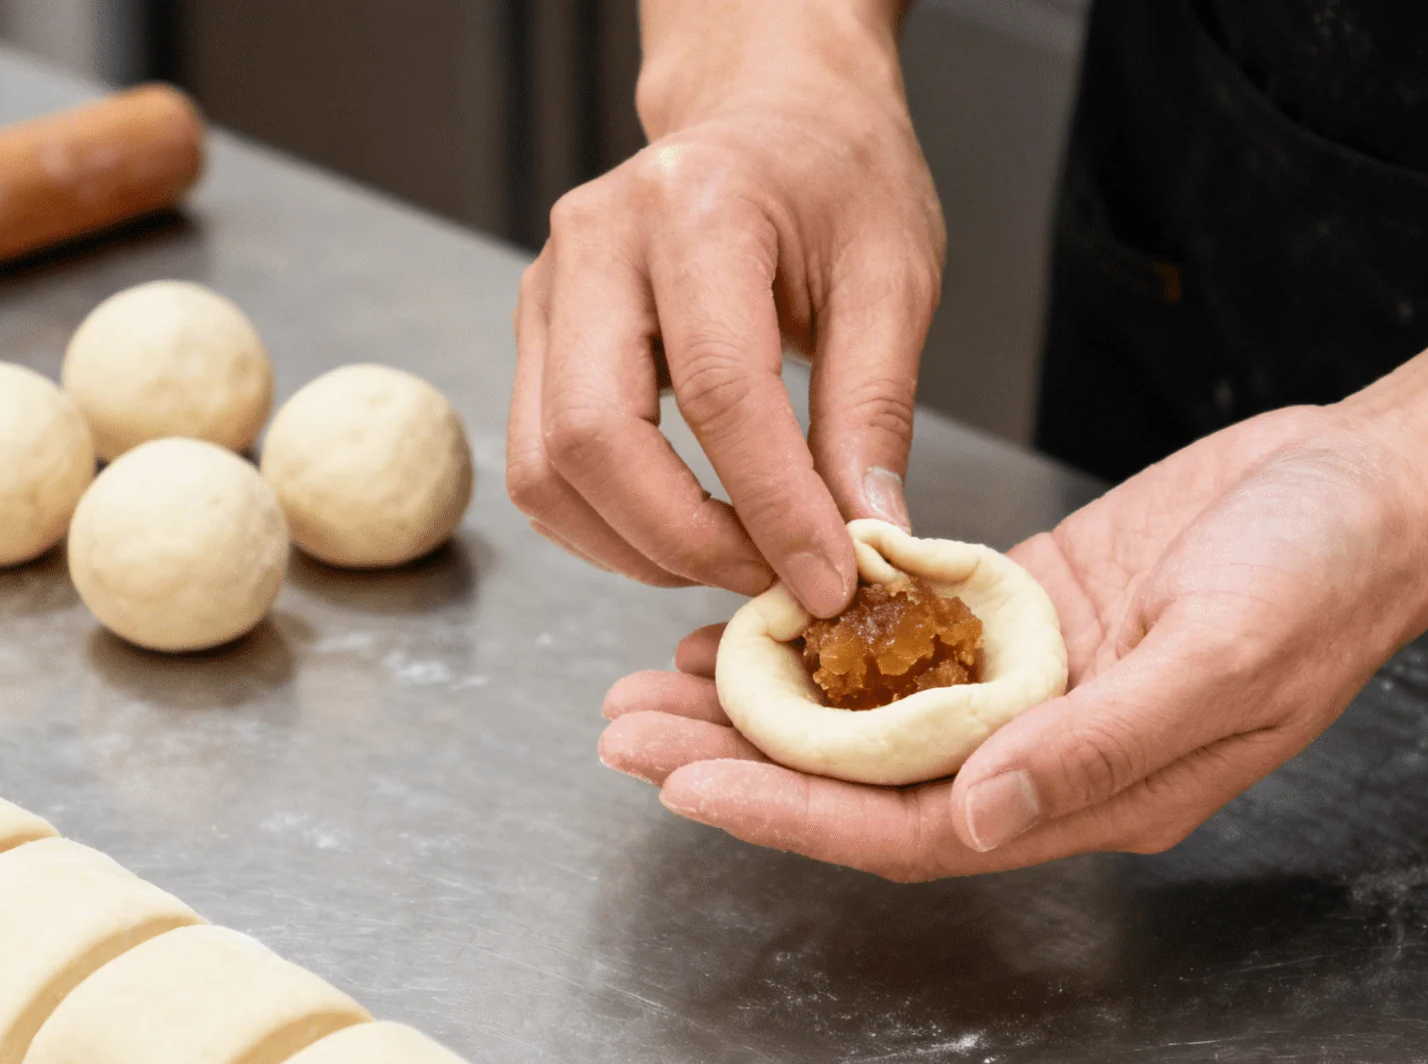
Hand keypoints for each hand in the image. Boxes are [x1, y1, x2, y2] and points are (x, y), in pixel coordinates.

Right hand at [506, 2, 941, 617]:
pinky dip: (610, 530)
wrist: (768, 116)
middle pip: (595, 438)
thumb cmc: (835, 179)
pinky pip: (543, 470)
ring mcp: (546, 292)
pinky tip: (688, 534)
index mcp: (694, 208)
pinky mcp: (534, 340)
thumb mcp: (893, 275)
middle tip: (773, 582)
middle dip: (686, 542)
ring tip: (738, 562)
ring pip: (548, 470)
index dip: (775, 508)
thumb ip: (875, 409)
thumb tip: (870, 538)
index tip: (831, 580)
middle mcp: (594, 244)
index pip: (718, 391)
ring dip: (640, 550)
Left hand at [597, 407, 1427, 878]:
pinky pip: (904, 635)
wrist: (1381, 488)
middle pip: (861, 780)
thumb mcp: (1223, 657)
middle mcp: (1045, 757)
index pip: (907, 830)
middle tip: (620, 733)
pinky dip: (826, 625)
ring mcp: (1034, 686)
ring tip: (650, 682)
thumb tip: (975, 812)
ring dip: (762, 697)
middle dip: (738, 761)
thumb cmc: (1328, 578)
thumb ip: (1099, 742)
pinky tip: (751, 608)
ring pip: (868, 711)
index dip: (790, 811)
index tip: (684, 784)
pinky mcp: (1033, 612)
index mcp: (1088, 796)